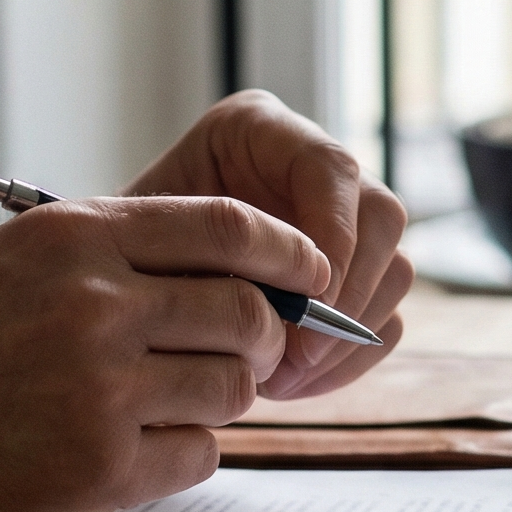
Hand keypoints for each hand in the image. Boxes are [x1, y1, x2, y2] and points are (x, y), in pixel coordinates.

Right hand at [0, 196, 324, 511]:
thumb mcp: (11, 256)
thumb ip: (115, 250)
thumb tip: (237, 267)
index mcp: (76, 237)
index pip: (230, 227)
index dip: (288, 251)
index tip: (310, 270)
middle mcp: (97, 305)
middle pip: (247, 314)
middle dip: (259, 337)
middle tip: (236, 353)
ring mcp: (100, 389)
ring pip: (230, 388)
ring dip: (215, 397)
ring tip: (160, 401)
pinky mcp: (99, 468)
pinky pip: (200, 454)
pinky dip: (182, 452)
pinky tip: (131, 447)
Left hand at [124, 90, 411, 398]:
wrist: (116, 288)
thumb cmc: (118, 258)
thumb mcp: (146, 247)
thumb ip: (210, 262)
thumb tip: (290, 312)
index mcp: (259, 129)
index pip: (330, 168)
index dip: (333, 236)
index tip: (309, 300)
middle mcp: (313, 168)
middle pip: (381, 217)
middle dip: (347, 297)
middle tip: (296, 358)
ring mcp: (343, 223)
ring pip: (394, 271)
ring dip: (346, 337)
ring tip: (282, 379)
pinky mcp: (353, 278)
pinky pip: (384, 318)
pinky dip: (348, 360)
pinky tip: (296, 382)